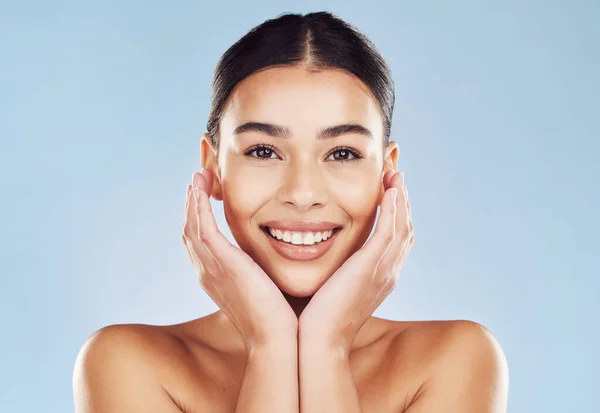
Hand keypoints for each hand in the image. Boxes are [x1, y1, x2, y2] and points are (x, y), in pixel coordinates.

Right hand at [182, 169, 297, 350]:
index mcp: (215, 278)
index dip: (198, 218)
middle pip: (190, 230)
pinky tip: (201, 188)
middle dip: (192, 204)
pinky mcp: (222, 263)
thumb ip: (261, 269)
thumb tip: (278, 254)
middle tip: (197, 180)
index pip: (199, 242)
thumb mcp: (264, 287)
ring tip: (198, 176)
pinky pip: (203, 228)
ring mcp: (211, 268)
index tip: (204, 196)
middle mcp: (207, 272)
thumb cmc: (278, 318)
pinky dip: (199, 206)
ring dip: (193, 199)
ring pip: (192, 225)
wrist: (276, 338)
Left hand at [298, 170, 413, 352]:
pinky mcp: (371, 267)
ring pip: (401, 226)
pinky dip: (392, 209)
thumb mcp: (333, 287)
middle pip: (405, 228)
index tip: (389, 189)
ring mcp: (383, 270)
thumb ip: (337, 268)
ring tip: (395, 173)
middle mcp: (389, 272)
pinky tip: (390, 190)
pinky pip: (389, 232)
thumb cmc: (318, 318)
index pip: (396, 238)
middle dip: (403, 200)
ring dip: (400, 198)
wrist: (320, 341)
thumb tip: (321, 252)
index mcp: (381, 276)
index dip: (397, 212)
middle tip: (396, 173)